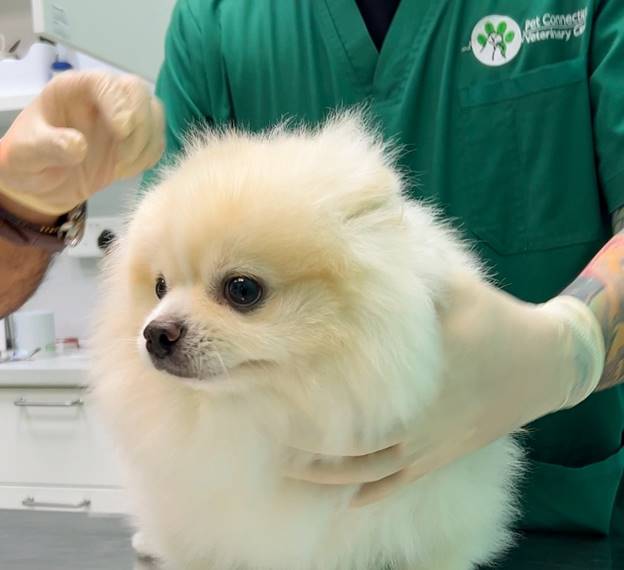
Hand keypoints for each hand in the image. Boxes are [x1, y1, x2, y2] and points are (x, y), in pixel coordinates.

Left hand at [0, 71, 163, 221]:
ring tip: (122, 166)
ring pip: (154, 114)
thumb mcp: (25, 155)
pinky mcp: (135, 141)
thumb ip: (48, 147)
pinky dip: (148, 157)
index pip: (106, 83)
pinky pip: (156, 141)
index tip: (122, 132)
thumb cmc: (27, 162)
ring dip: (146, 143)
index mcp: (73, 90)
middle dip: (141, 123)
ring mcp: (122, 119)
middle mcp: (102, 99)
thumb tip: (79, 146)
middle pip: (138, 92)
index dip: (121, 104)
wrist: (40, 185)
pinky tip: (125, 171)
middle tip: (124, 155)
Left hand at [284, 273, 604, 506]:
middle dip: (307, 439)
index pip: (349, 386)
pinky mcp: (441, 455)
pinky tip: (345, 499)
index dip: (308, 389)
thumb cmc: (495, 320)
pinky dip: (371, 492)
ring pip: (368, 467)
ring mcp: (428, 441)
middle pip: (350, 437)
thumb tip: (364, 252)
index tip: (275, 386)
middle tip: (270, 432)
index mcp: (412, 373)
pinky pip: (400, 481)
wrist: (542, 363)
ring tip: (291, 469)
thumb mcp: (455, 286)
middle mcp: (415, 415)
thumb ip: (412, 271)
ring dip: (329, 473)